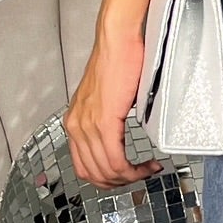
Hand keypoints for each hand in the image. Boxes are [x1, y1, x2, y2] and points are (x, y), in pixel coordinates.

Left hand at [62, 22, 162, 189]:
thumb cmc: (119, 61)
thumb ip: (109, 121)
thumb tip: (122, 139)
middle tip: (141, 176)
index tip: (129, 174)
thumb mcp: (108, 99)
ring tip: (148, 170)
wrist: (119, 40)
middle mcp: (76, 125)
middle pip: (93, 174)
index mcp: (75, 121)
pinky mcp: (103, 121)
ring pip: (106, 171)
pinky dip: (132, 169)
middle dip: (120, 182)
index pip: (83, 167)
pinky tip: (145, 165)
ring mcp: (87, 124)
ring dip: (130, 177)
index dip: (107, 179)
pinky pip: (115, 159)